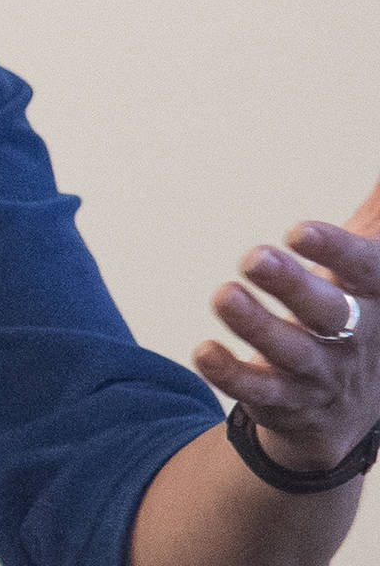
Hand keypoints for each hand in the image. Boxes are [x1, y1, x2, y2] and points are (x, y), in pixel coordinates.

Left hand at [195, 176, 379, 474]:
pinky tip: (204, 350)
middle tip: (251, 257)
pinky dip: (231, 374)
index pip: (367, 271)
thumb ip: (376, 213)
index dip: (336, 250)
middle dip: (292, 286)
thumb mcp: (371, 268)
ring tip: (223, 295)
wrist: (350, 408)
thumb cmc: (357, 313)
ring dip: (255, 325)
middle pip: (328, 314)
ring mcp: (323, 375)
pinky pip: (260, 392)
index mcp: (378, 296)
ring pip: (292, 353)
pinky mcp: (287, 403)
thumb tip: (379, 158)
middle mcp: (357, 338)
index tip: (298, 230)